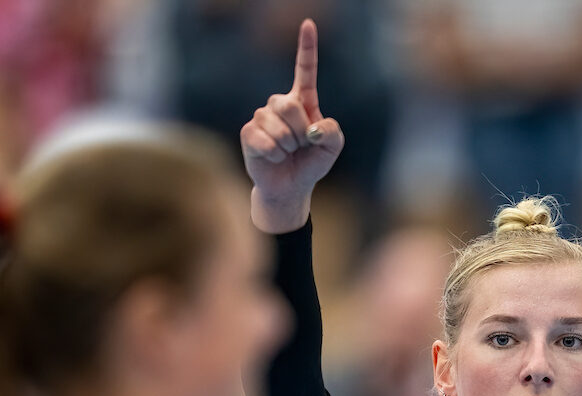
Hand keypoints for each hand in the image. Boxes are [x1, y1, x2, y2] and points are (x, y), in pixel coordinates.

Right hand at [241, 19, 343, 232]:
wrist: (291, 186)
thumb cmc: (311, 163)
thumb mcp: (333, 147)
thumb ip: (332, 132)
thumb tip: (311, 128)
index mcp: (303, 101)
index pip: (305, 70)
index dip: (307, 47)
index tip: (308, 23)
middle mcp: (280, 104)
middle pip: (289, 105)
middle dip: (300, 131)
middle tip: (300, 145)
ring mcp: (262, 117)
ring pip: (278, 125)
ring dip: (288, 145)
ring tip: (287, 152)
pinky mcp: (248, 132)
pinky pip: (264, 140)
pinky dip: (275, 153)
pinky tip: (274, 157)